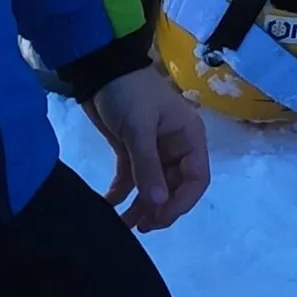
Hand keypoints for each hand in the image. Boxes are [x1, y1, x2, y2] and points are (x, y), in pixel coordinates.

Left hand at [90, 64, 212, 230]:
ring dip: (141, 206)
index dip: (182, 202)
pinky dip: (122, 194)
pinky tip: (109, 206)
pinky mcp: (131, 150)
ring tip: (124, 224)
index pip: (196, 179)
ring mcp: (154, 150)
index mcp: (189, 138)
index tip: (160, 218)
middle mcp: (176, 147)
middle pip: (175, 187)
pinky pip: (132, 178)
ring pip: (153, 187)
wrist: (99, 69)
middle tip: (141, 226)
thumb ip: (148, 168)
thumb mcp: (139, 129)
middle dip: (160, 209)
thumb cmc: (129, 93)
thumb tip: (160, 206)